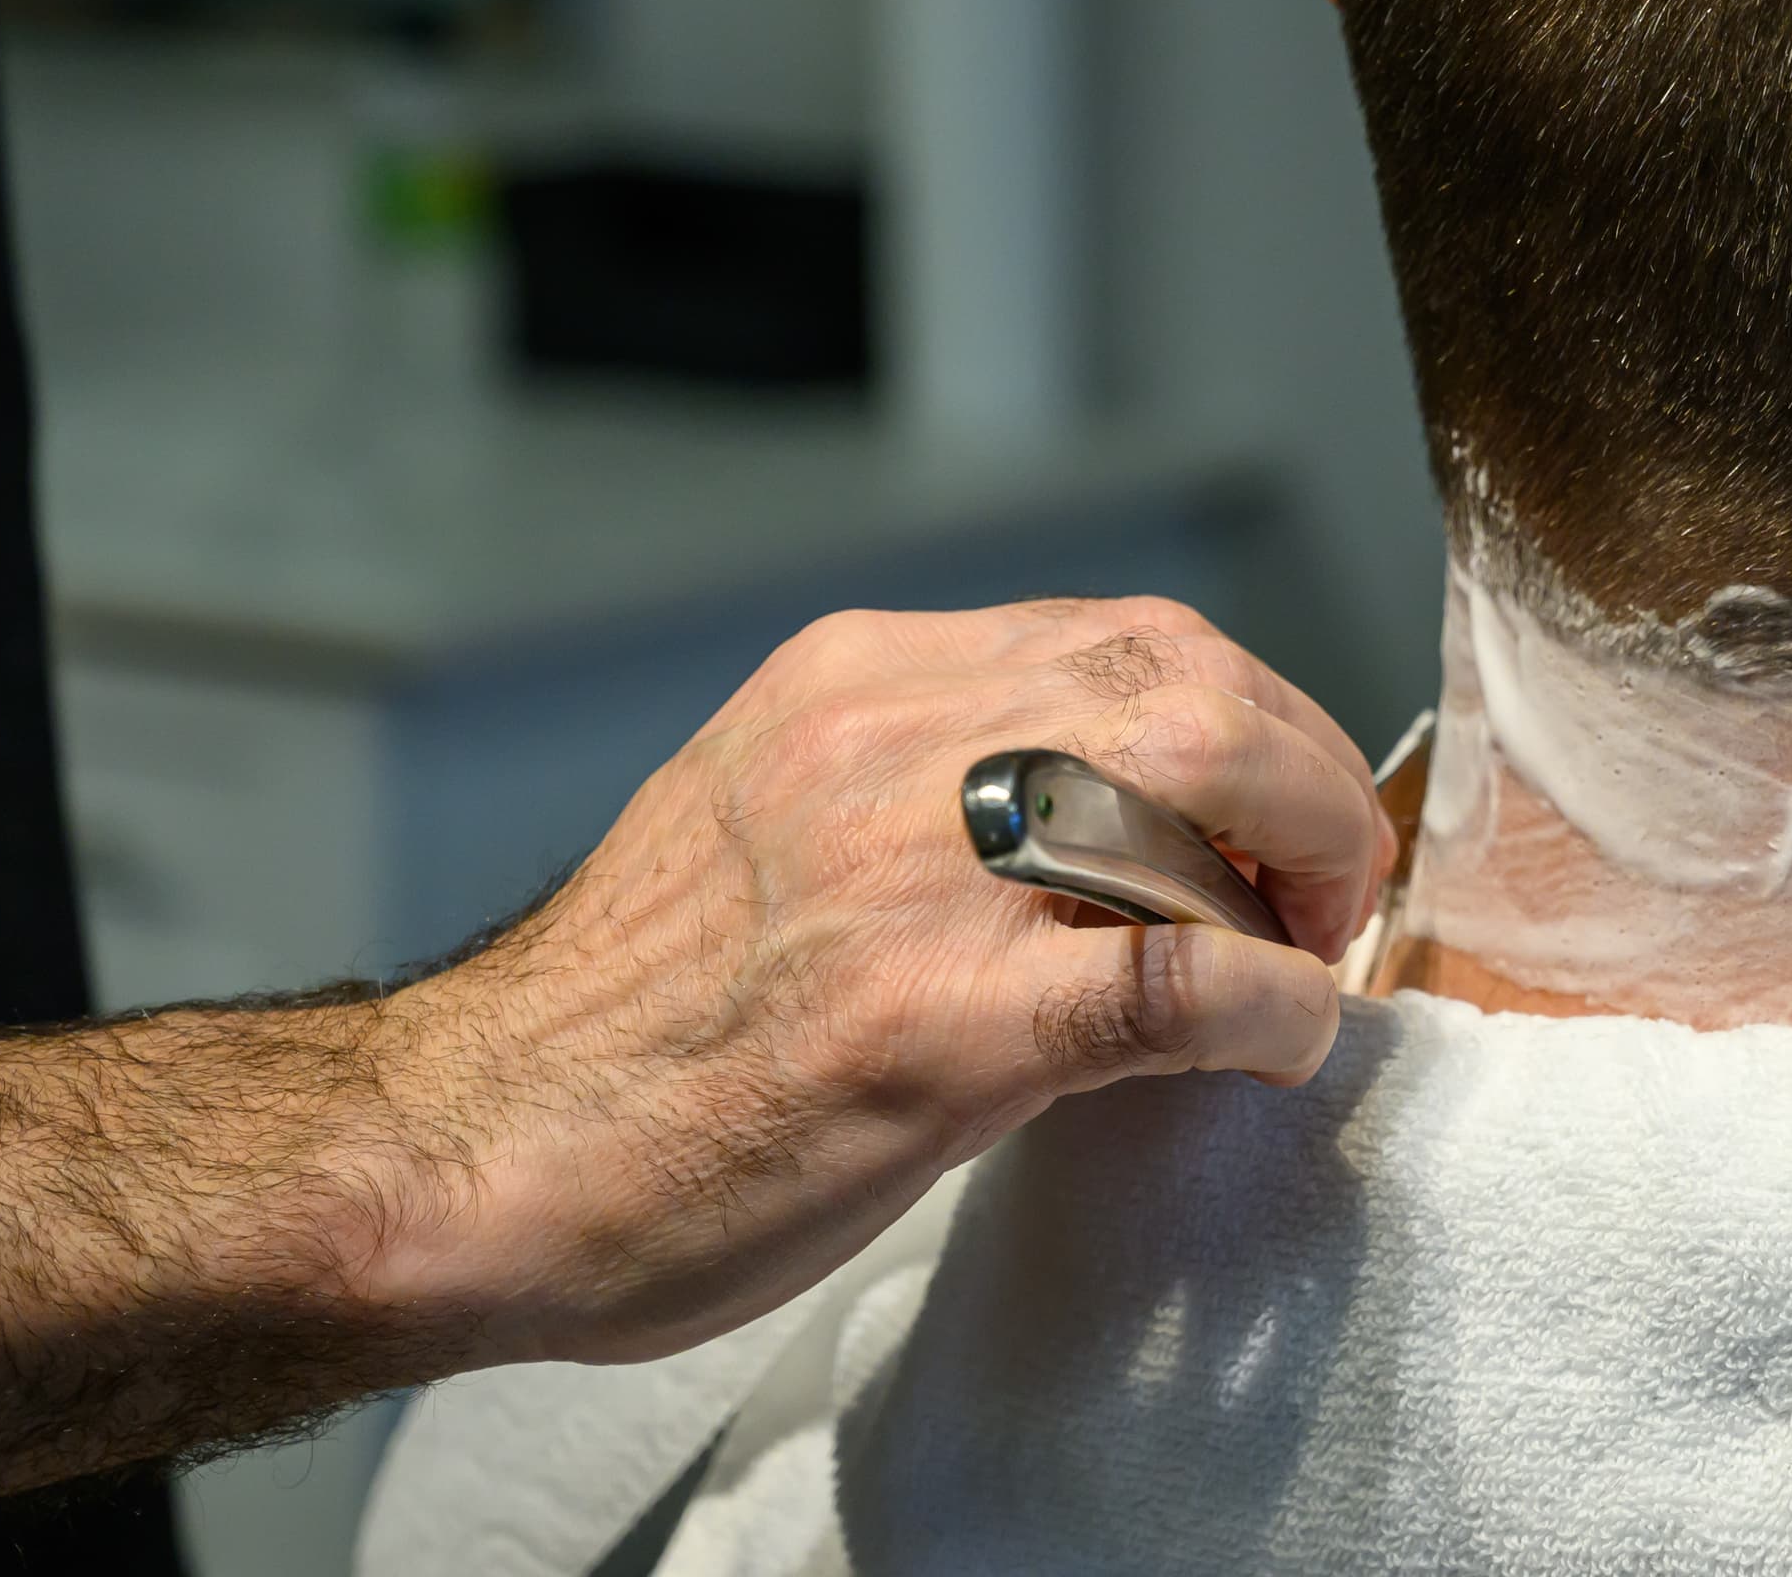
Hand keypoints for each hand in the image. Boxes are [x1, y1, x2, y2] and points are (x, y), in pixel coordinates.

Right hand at [349, 597, 1389, 1368]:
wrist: (466, 1155)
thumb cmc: (623, 1024)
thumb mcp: (775, 822)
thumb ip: (919, 784)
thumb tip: (1096, 818)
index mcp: (853, 682)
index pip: (1122, 637)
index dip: (1241, 719)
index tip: (1270, 812)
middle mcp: (888, 738)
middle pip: (1188, 678)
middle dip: (1303, 774)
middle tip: (1326, 885)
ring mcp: (911, 874)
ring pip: (1198, 774)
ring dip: (1304, 863)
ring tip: (1310, 949)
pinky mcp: (931, 1026)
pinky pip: (1171, 978)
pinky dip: (1267, 1003)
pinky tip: (1278, 1041)